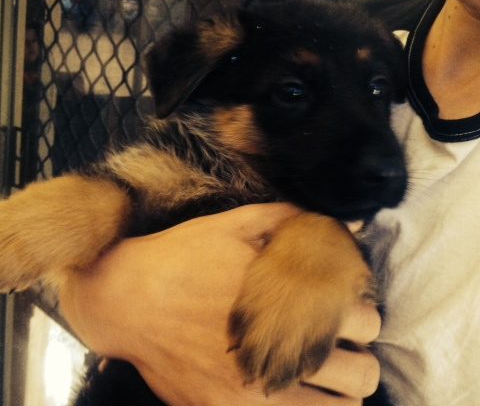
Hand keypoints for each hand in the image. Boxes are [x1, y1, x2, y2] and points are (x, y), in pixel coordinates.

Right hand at [59, 204, 379, 404]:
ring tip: (328, 366)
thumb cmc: (183, 256)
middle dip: (360, 350)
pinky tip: (303, 389)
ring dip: (344, 386)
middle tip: (341, 337)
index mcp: (284, 300)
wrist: (128, 297)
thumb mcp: (234, 224)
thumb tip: (345, 220)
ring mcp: (253, 392)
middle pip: (361, 371)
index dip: (363, 310)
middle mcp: (276, 351)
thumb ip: (290, 217)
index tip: (348, 305)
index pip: (363, 320)